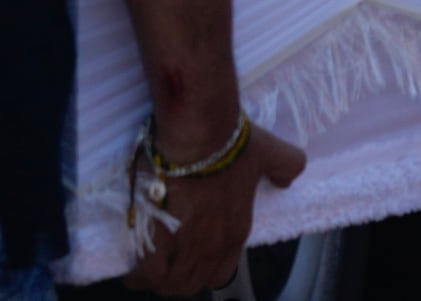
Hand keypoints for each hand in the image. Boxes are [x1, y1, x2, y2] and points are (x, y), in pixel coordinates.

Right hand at [128, 119, 306, 295]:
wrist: (200, 136)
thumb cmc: (232, 143)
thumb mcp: (269, 153)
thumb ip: (285, 166)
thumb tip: (287, 179)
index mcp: (237, 229)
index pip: (223, 271)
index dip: (205, 268)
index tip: (191, 257)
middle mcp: (213, 245)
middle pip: (193, 282)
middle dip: (179, 279)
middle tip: (165, 266)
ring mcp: (186, 245)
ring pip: (170, 283)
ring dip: (158, 279)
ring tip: (146, 269)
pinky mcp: (159, 239)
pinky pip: (148, 273)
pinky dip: (139, 274)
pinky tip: (134, 267)